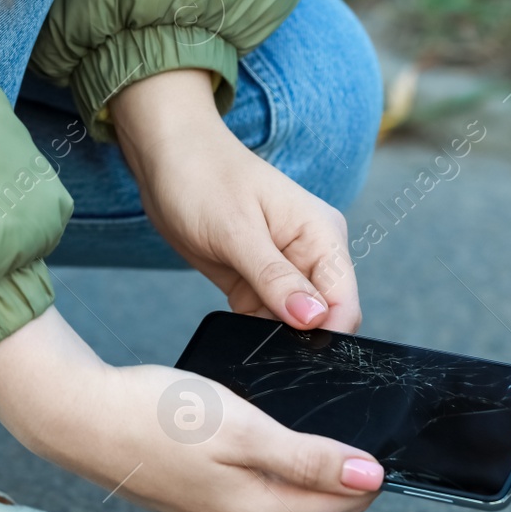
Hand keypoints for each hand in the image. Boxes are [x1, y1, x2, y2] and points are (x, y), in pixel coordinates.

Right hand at [0, 309, 381, 511]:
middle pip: (312, 499)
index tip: (360, 421)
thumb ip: (309, 459)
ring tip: (278, 415)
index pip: (344, 501)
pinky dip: (255, 460)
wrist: (81, 419)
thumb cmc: (157, 416)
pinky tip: (239, 431)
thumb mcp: (244, 429)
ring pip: (278, 491)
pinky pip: (245, 486)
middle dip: (327, 461)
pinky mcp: (191, 502)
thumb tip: (370, 479)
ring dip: (290, 459)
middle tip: (317, 407)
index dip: (362, 463)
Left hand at [110, 69, 359, 332]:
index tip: (294, 353)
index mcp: (321, 235)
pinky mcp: (255, 280)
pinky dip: (254, 326)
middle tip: (260, 341)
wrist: (167, 158)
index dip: (326, 334)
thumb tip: (313, 320)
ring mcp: (283, 269)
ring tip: (242, 322)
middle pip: (322, 318)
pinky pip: (265, 318)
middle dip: (298, 339)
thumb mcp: (236, 231)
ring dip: (273, 334)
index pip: (344, 301)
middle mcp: (310, 254)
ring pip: (293, 324)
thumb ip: (275, 278)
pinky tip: (236, 326)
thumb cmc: (202, 177)